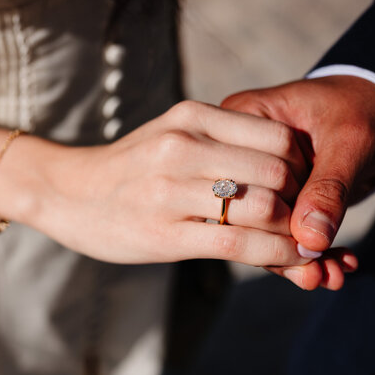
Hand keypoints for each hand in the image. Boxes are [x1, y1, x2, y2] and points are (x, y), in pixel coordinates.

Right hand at [17, 100, 314, 265]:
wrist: (66, 193)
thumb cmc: (129, 168)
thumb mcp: (171, 136)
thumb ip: (221, 142)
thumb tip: (287, 163)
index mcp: (191, 116)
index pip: (278, 136)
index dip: (306, 165)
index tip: (306, 187)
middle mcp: (182, 146)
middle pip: (278, 172)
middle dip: (304, 200)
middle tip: (308, 218)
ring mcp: (169, 191)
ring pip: (264, 209)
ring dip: (293, 231)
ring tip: (300, 240)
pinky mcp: (164, 234)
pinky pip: (238, 245)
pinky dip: (274, 254)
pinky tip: (286, 258)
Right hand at [222, 75, 374, 289]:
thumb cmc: (361, 109)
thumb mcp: (350, 141)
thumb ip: (328, 187)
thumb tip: (308, 241)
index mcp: (240, 117)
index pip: (242, 174)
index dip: (275, 210)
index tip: (313, 229)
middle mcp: (234, 149)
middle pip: (243, 207)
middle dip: (284, 245)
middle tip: (320, 271)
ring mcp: (250, 177)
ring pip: (258, 229)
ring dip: (296, 260)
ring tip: (329, 277)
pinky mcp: (270, 200)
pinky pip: (276, 235)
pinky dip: (307, 257)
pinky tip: (333, 271)